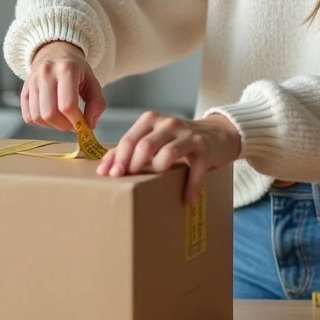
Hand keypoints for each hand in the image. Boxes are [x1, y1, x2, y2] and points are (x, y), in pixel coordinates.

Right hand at [20, 41, 106, 131]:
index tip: (82, 124)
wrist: (55, 52)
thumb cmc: (76, 70)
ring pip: (37, 117)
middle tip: (72, 123)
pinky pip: (28, 116)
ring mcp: (32, 81)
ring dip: (51, 125)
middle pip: (49, 114)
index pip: (67, 105)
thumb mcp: (93, 82)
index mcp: (66, 69)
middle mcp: (46, 73)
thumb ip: (97, 103)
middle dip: (63, 125)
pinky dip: (39, 122)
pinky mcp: (24, 89)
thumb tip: (90, 125)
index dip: (76, 121)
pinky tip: (49, 115)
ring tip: (61, 118)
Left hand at [97, 112, 240, 203]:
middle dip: (134, 166)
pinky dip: (190, 185)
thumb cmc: (176, 140)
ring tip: (154, 187)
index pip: (130, 139)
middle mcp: (168, 124)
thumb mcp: (152, 139)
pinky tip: (187, 198)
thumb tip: (104, 170)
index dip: (118, 159)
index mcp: (151, 120)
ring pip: (168, 153)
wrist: (216, 134)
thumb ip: (128, 150)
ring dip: (159, 171)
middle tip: (129, 182)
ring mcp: (188, 134)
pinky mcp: (205, 147)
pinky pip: (196, 168)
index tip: (111, 176)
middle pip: (145, 146)